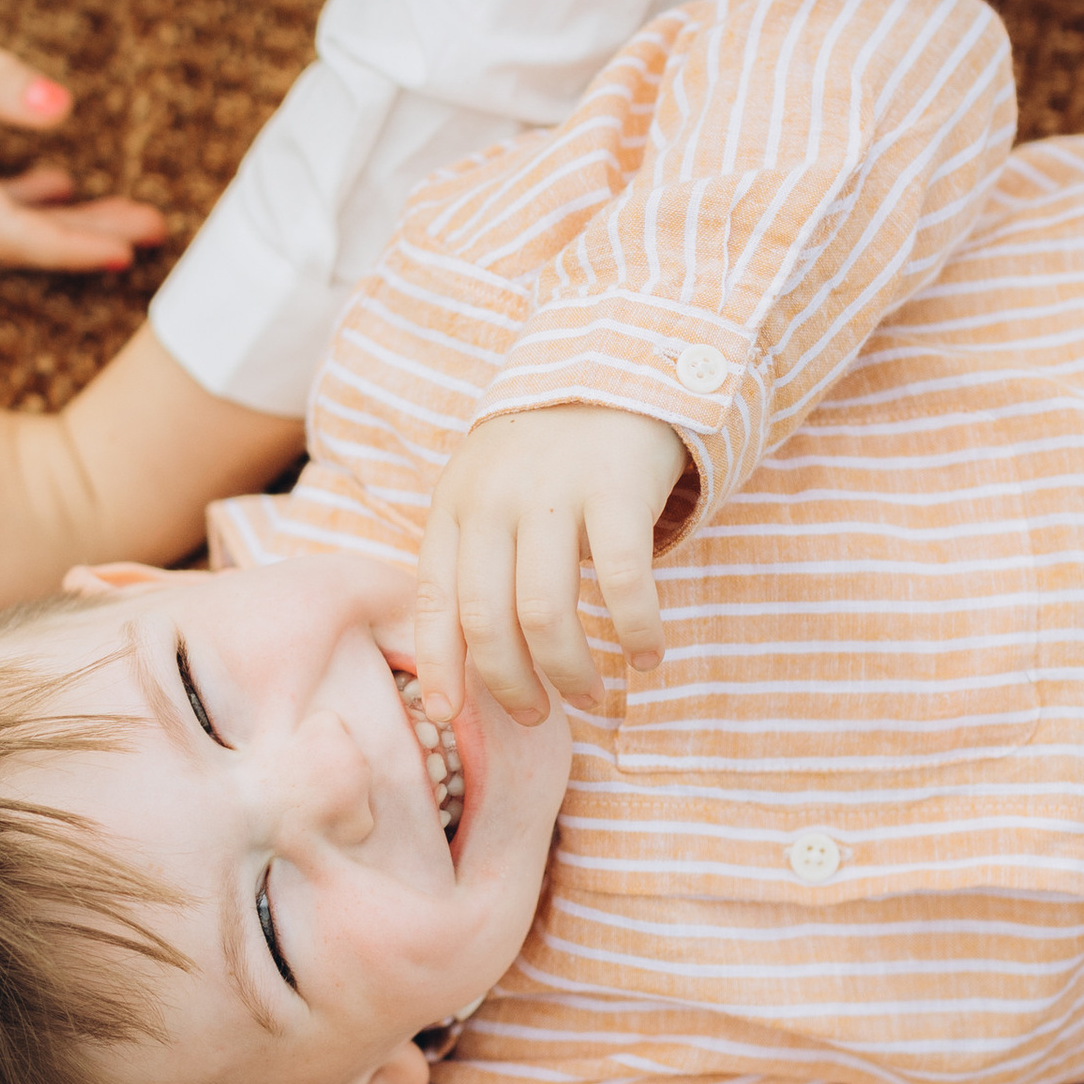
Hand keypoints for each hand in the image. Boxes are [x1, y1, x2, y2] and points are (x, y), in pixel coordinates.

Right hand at [0, 0, 167, 268]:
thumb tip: (65, 111)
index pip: (3, 229)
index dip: (68, 245)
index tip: (128, 250)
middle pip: (2, 236)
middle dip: (77, 239)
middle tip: (150, 235)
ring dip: (49, 223)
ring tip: (117, 218)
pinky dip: (5, 202)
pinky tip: (49, 182)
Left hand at [414, 407, 686, 729]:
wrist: (615, 367)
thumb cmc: (545, 453)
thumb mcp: (487, 491)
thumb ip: (471, 558)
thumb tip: (466, 662)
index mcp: (454, 505)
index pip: (434, 599)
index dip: (439, 665)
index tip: (445, 715)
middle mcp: (494, 500)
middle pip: (488, 620)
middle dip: (512, 685)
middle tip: (538, 716)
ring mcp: (554, 493)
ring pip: (545, 614)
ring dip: (570, 670)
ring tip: (592, 695)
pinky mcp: (616, 489)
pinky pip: (623, 582)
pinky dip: (637, 630)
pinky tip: (649, 655)